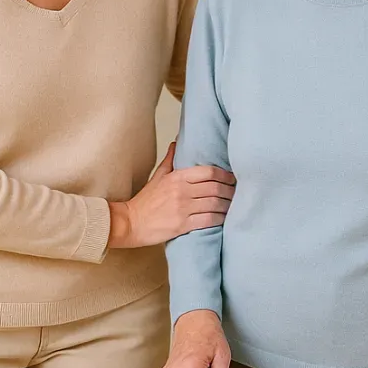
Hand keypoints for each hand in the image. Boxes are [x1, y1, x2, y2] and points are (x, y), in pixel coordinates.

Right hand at [108, 142, 234, 248]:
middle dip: (230, 191)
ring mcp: (182, 208)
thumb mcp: (157, 176)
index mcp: (177, 177)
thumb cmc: (145, 201)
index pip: (208, 171)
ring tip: (233, 206)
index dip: (224, 175)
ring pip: (215, 204)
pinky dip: (220, 219)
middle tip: (237, 193)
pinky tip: (224, 218)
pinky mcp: (182, 225)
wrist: (130, 222)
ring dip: (227, 205)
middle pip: (215, 187)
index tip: (232, 178)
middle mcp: (181, 191)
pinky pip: (208, 220)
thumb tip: (176, 142)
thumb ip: (170, 160)